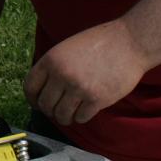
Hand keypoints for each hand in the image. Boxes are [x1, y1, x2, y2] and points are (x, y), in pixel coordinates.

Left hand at [22, 20, 149, 125]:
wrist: (130, 42)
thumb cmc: (100, 42)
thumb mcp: (67, 47)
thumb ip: (54, 66)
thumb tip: (43, 88)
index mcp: (51, 60)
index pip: (30, 87)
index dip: (32, 99)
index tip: (38, 103)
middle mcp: (62, 75)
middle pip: (45, 105)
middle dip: (50, 110)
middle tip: (58, 110)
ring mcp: (79, 88)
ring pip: (61, 115)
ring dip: (65, 117)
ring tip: (71, 113)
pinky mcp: (97, 100)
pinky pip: (81, 118)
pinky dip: (81, 117)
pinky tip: (86, 110)